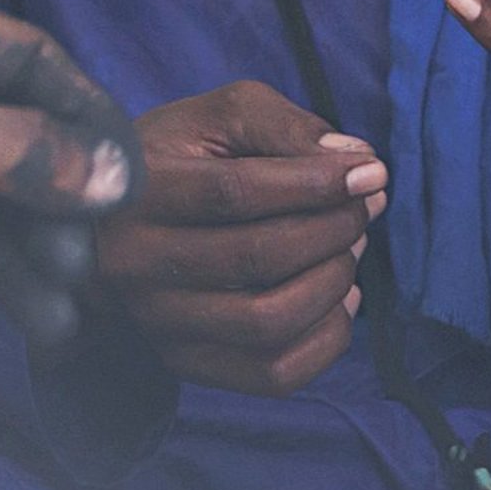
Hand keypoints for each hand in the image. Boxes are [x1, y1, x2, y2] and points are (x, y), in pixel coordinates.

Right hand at [96, 80, 386, 395]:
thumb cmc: (182, 156)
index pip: (234, 193)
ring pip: (270, 322)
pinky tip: (340, 298)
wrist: (119, 222)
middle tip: (363, 206)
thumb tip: (355, 160)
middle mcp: (135, 264)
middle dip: (334, 228)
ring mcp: (158, 322)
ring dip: (333, 280)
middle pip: (259, 257)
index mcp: (137, 190)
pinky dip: (327, 339)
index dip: (314, 183)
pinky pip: (273, 374)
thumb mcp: (221, 115)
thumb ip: (284, 126)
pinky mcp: (185, 362)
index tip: (371, 172)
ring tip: (350, 246)